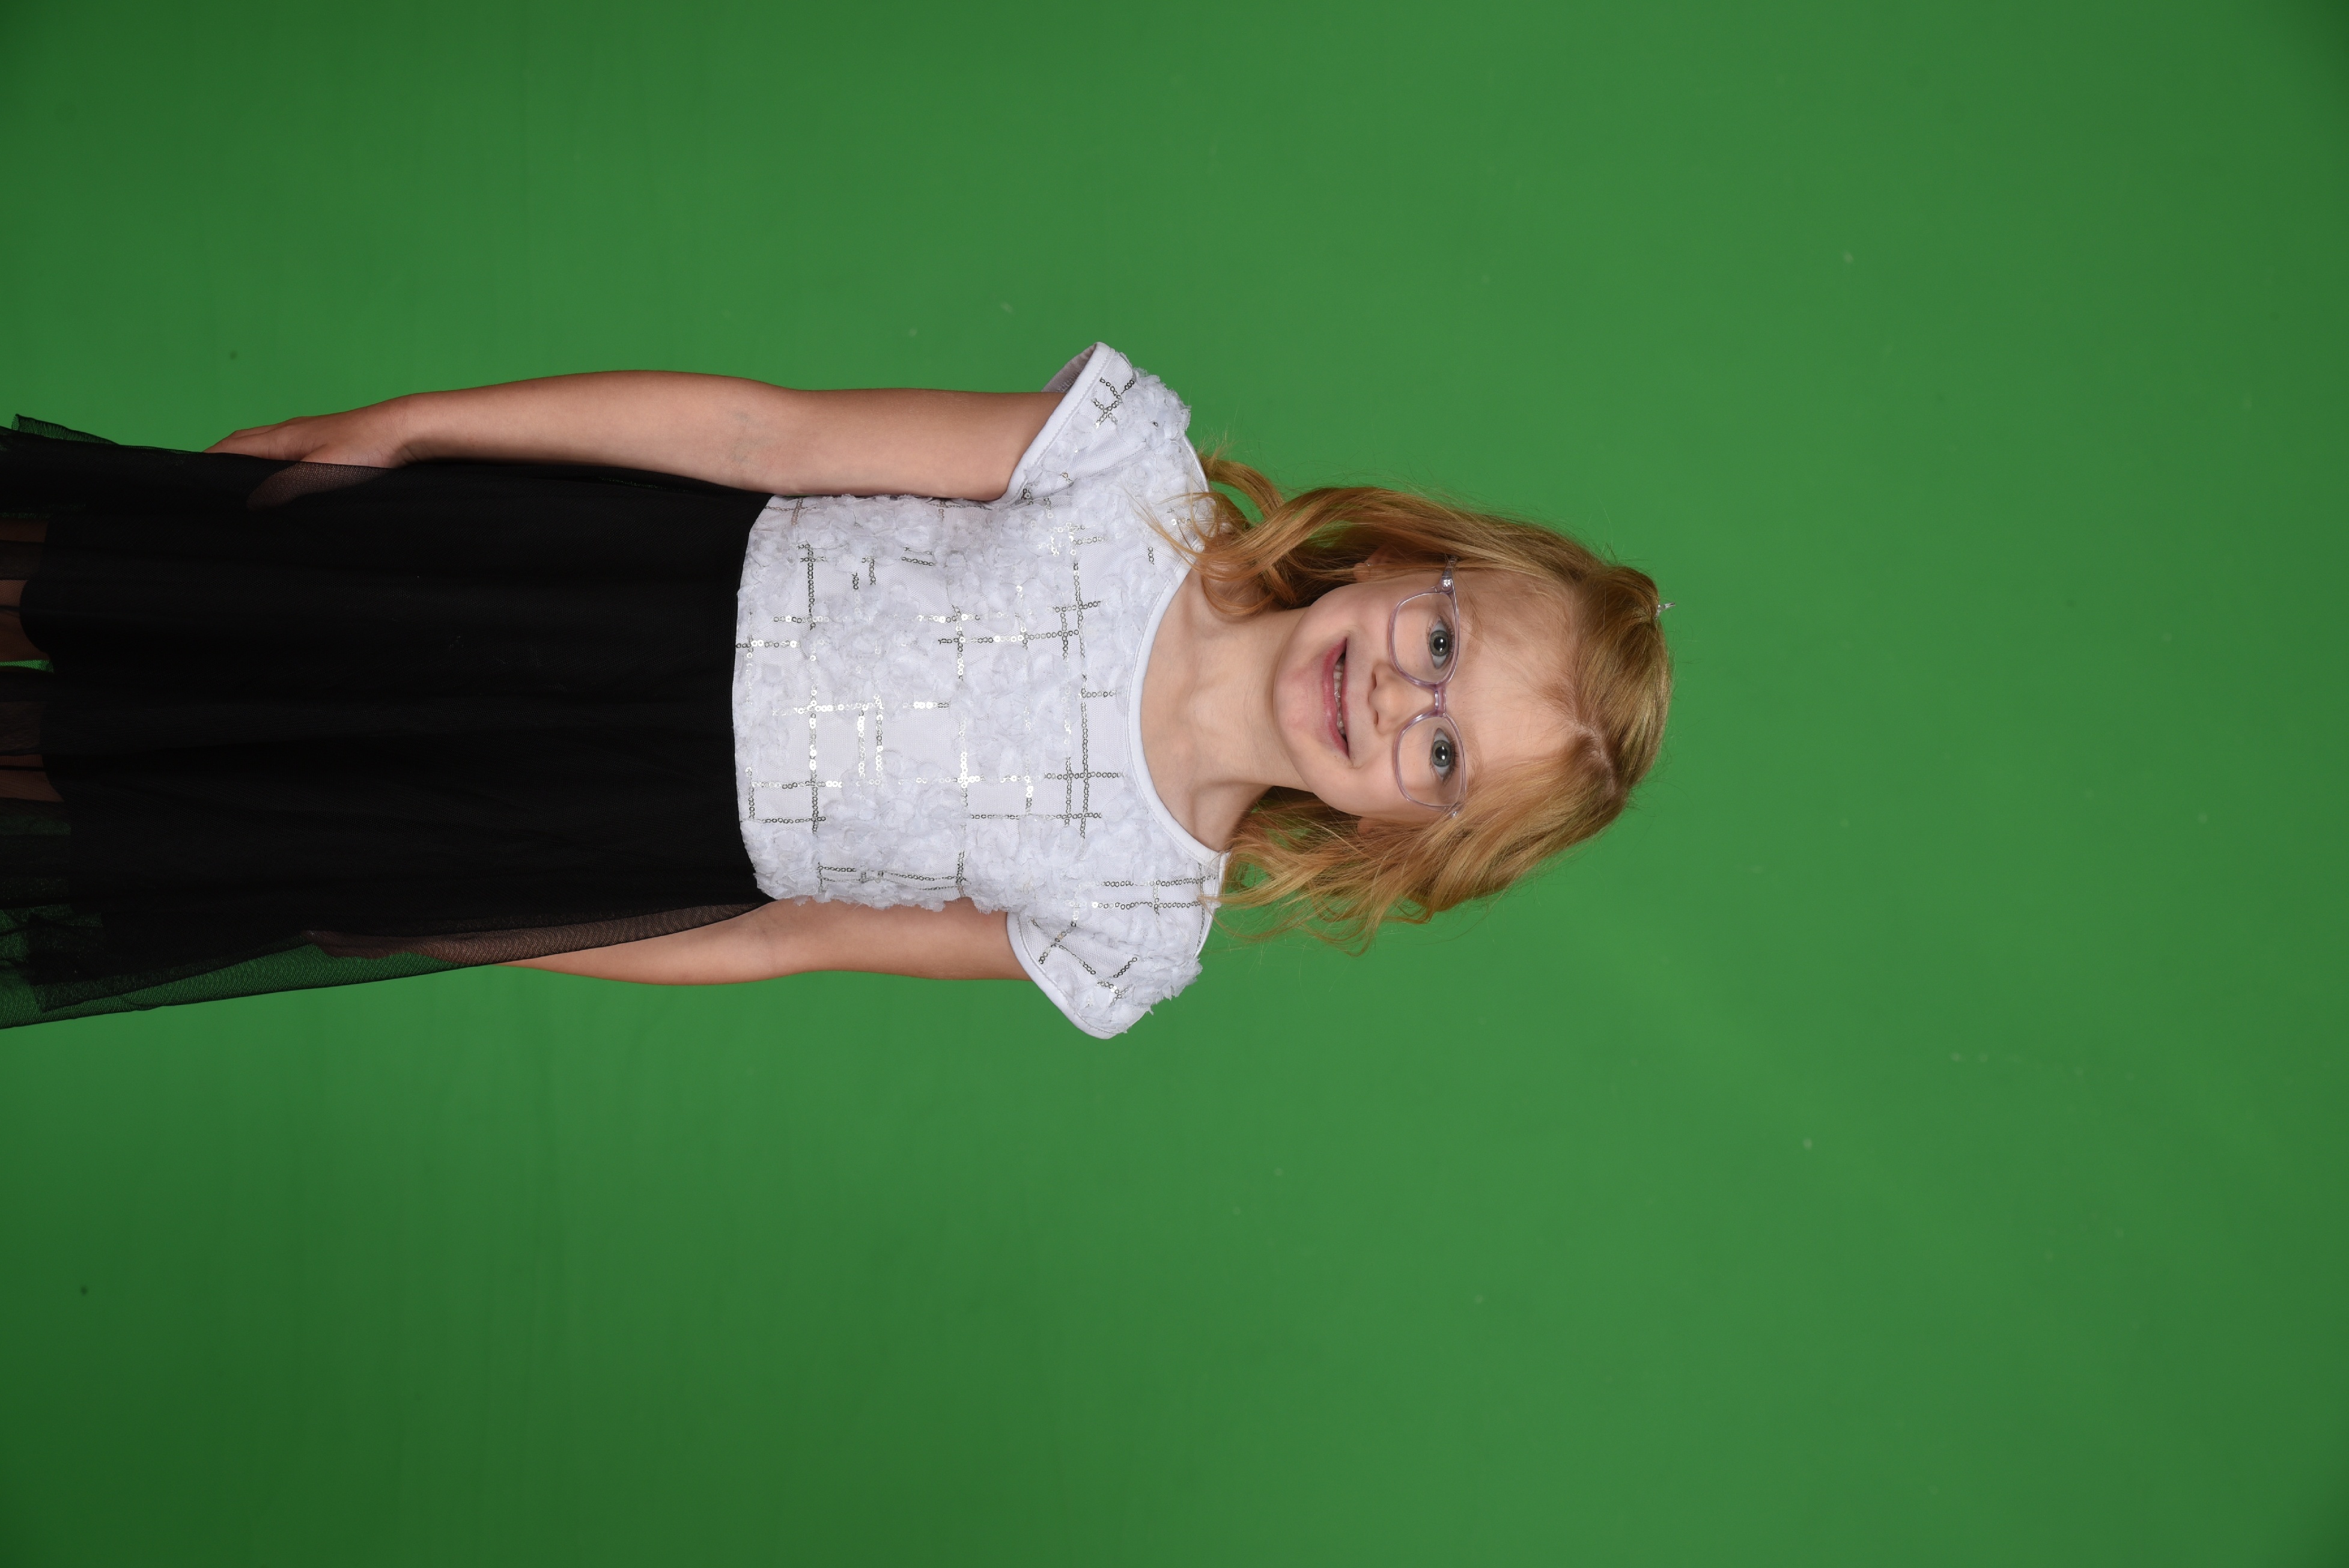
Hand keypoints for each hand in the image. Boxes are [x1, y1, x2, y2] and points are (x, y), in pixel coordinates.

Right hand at [206, 399, 413, 467]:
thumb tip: (252, 503)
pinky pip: (285, 445)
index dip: (208, 462)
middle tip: (205, 479)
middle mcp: (290, 431)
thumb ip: (287, 485)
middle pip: (242, 442)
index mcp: (283, 437)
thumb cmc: (368, 447)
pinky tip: (280, 470)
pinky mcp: (327, 438)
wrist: (405, 429)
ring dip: (244, 456)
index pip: (231, 448)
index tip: (189, 477)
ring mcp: (308, 432)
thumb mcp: (322, 471)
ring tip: (234, 477)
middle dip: (220, 458)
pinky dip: (269, 456)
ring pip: (264, 442)